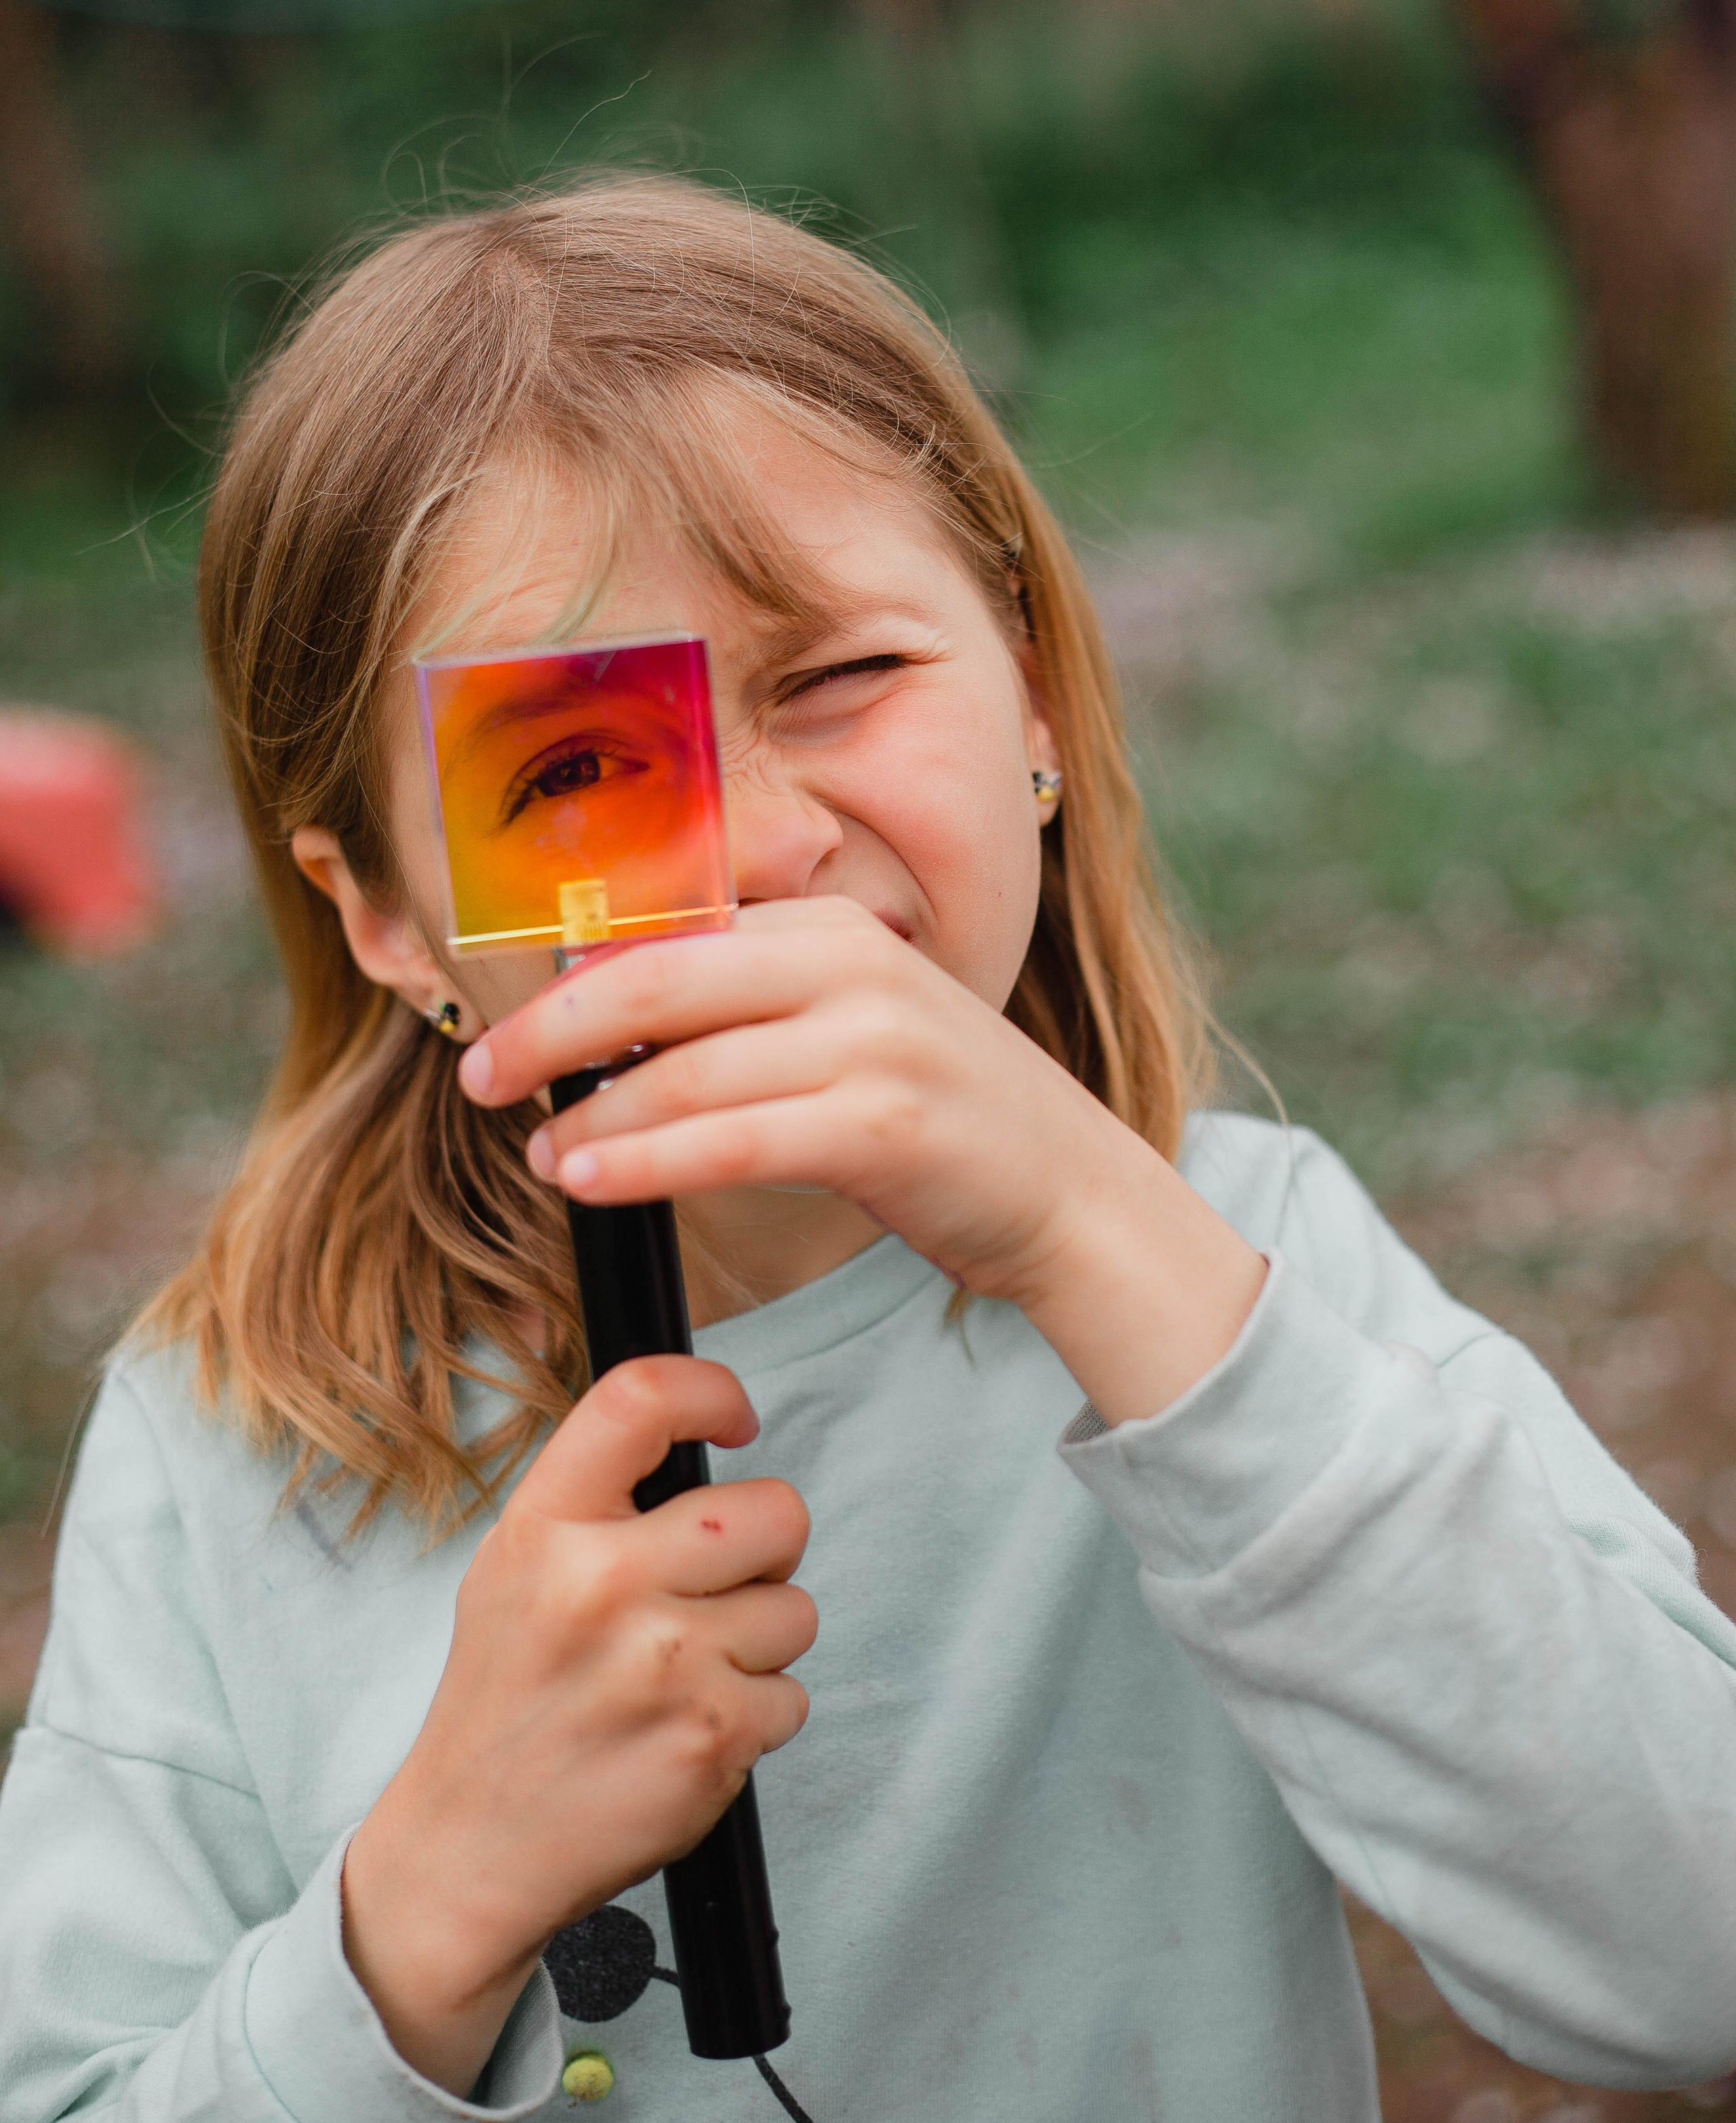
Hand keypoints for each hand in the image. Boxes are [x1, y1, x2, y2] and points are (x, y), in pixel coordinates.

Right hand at [340, 1355, 813, 2096]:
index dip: (710, 1392)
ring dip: (759, 1644)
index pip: (641, 1400)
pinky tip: (687, 1730)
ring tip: (683, 1674)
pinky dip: (755, 1717)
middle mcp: (604, 1582)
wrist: (468, 1848)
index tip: (734, 1421)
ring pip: (795, 1610)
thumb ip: (597, 1502)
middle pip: (775, 1511)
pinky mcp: (711, 1737)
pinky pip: (791, 1696)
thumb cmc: (505, 1698)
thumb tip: (698, 1439)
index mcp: (547, 1526)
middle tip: (718, 1587)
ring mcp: (664, 1662)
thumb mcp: (513, 1568)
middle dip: (767, 1550)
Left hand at [461, 897, 1265, 1421]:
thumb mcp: (855, 1030)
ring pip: (690, 1070)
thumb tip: (616, 1029)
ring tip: (540, 1154)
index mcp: (833, 930)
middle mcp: (854, 966)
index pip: (674, 941)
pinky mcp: (886, 1125)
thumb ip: (755, 1014)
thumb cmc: (944, 1121)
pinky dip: (648, 1160)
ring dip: (594, 1115)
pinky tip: (592, 1179)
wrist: (1075, 1192)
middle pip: (661, 982)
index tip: (513, 1032)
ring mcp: (875, 1043)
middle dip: (555, 1031)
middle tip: (484, 1076)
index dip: (576, 984)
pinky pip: (734, 1141)